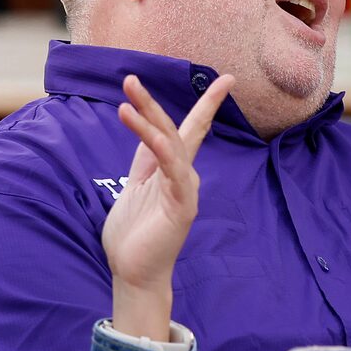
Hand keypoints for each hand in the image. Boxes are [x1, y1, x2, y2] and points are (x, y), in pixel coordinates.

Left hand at [98, 71, 231, 339]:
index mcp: (173, 171)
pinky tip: (145, 129)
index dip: (204, 104)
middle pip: (176, 129)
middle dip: (153, 102)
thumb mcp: (135, 187)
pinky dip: (161, 147)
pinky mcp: (182, 205)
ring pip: (170, 144)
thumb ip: (145, 162)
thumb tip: (147, 132)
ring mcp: (185, 189)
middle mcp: (183, 176)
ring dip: (147, 117)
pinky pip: (173, 169)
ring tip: (125, 95)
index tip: (225, 79)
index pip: (188, 131)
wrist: (135, 273)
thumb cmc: (135, 235)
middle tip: (131, 77)